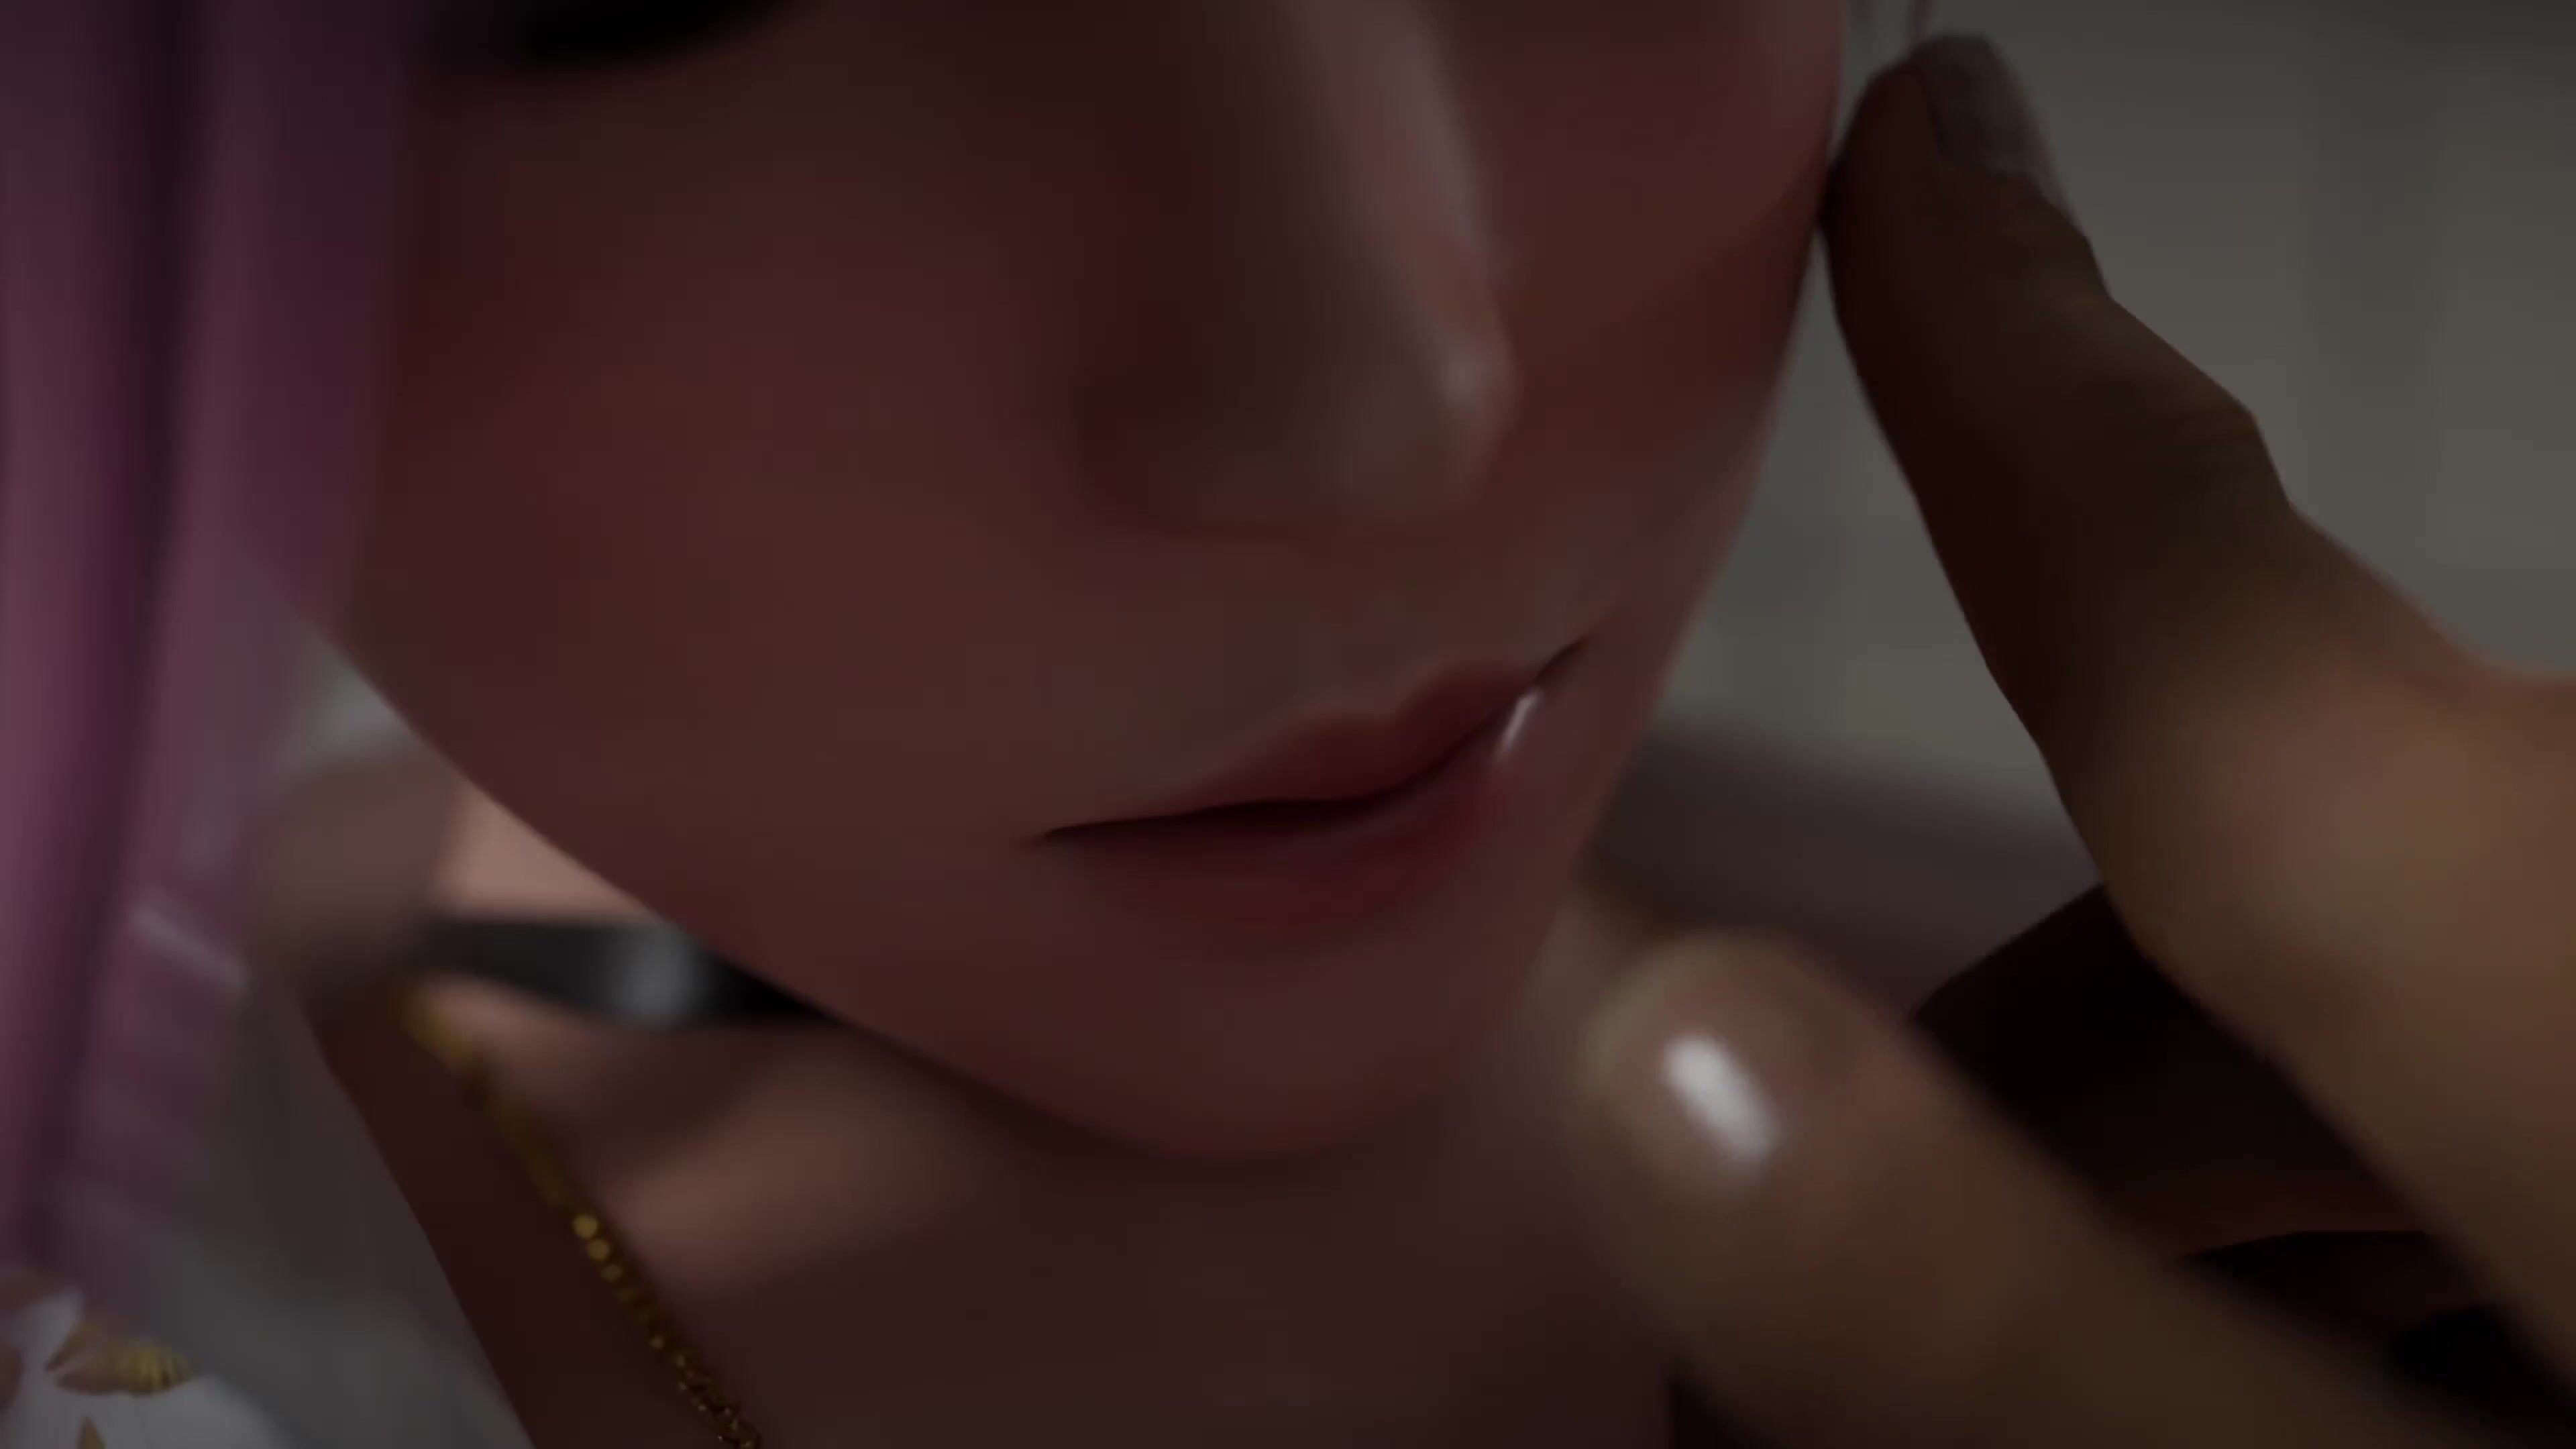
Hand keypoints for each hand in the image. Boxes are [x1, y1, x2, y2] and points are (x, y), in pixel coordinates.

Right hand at [1574, 34, 2575, 1447]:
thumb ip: (2008, 1317)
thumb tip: (1670, 1075)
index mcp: (2524, 923)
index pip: (2166, 553)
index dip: (1997, 338)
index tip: (1916, 134)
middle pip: (2254, 861)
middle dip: (2002, 1065)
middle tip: (1789, 1338)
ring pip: (2399, 979)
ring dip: (2200, 1169)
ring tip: (2085, 1381)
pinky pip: (2528, 1047)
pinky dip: (2395, 1182)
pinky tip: (2343, 1354)